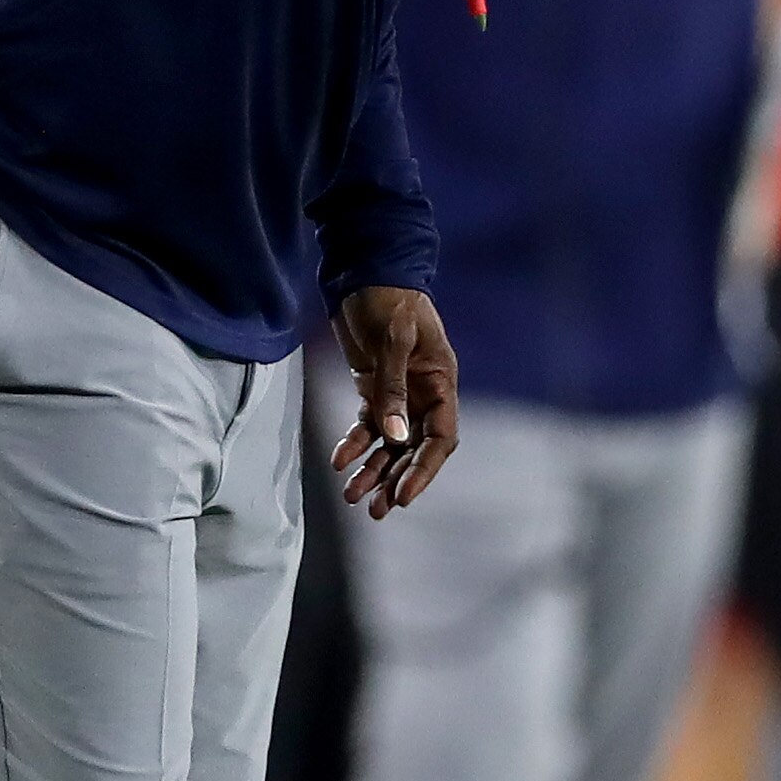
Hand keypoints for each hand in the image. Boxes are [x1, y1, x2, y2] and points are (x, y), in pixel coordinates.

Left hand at [332, 286, 459, 518]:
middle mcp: (423, 393)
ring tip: (353, 497)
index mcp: (440, 381)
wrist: (364, 270)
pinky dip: (354, 444)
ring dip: (373, 470)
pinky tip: (339, 461)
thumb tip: (395, 436)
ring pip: (390, 443)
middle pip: (415, 448)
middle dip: (396, 479)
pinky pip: (367, 425)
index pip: (440, 437)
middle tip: (374, 509)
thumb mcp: (392, 340)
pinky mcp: (373, 387)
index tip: (401, 497)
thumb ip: (392, 388)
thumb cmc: (387, 298)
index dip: (424, 469)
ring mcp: (399, 392)